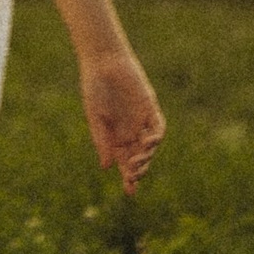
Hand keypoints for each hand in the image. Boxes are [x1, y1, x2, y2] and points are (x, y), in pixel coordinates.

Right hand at [81, 45, 163, 191]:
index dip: (129, 178)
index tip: (130, 192)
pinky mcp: (150, 108)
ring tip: (137, 163)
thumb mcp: (96, 117)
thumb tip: (107, 167)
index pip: (125, 164)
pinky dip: (155, 138)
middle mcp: (131, 131)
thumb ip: (102, 140)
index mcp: (115, 137)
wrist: (103, 61)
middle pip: (139, 159)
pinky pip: (158, 127)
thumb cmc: (95, 87)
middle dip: (138, 172)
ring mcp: (141, 120)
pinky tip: (147, 143)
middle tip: (133, 178)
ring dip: (146, 158)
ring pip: (150, 147)